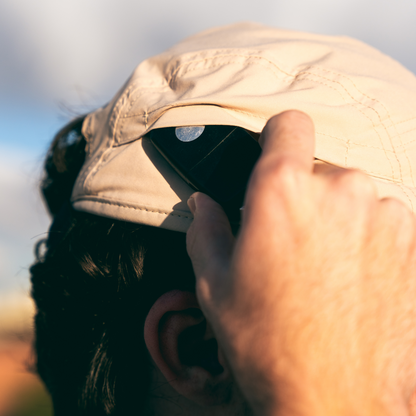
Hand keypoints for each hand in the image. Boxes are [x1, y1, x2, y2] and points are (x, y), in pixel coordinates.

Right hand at [186, 111, 415, 415]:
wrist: (335, 398)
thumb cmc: (268, 341)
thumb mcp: (215, 283)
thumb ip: (206, 229)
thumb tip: (203, 203)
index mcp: (282, 191)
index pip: (289, 124)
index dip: (278, 138)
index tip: (273, 158)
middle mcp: (340, 189)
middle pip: (317, 168)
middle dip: (301, 195)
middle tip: (288, 241)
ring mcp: (384, 213)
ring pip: (350, 195)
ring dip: (335, 217)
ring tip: (321, 267)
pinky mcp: (412, 241)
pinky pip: (380, 220)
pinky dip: (364, 237)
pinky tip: (349, 278)